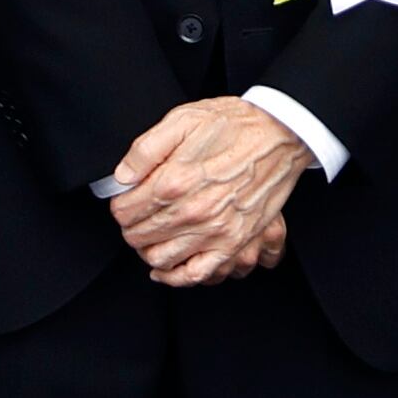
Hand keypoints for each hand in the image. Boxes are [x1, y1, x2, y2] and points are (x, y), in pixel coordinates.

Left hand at [108, 98, 310, 285]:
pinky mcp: (235, 243)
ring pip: (160, 259)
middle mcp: (192, 211)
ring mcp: (215, 231)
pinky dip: (176, 276)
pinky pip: (197, 274)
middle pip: (138, 236)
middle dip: (130, 227)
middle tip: (136, 216)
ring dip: (147, 250)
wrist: (279, 135)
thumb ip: (143, 151)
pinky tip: (165, 267)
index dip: (119, 205)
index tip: (125, 199)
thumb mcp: (180, 121)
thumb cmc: (231, 125)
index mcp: (173, 181)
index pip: (124, 210)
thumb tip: (121, 177)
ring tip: (150, 236)